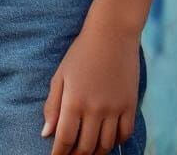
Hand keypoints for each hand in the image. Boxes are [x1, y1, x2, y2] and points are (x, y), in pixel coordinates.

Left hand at [42, 21, 139, 153]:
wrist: (112, 34)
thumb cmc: (81, 53)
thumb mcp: (60, 75)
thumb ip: (52, 105)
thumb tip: (46, 133)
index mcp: (74, 100)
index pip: (65, 139)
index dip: (59, 154)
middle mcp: (95, 109)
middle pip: (86, 147)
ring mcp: (115, 108)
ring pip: (105, 145)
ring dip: (95, 152)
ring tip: (87, 151)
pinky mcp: (130, 106)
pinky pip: (124, 135)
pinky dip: (115, 143)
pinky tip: (106, 140)